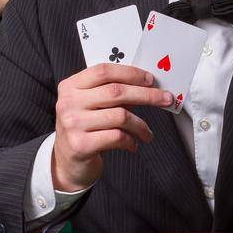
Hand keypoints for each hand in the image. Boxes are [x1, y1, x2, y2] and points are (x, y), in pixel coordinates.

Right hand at [51, 63, 167, 190]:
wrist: (67, 162)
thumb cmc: (84, 129)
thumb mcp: (91, 106)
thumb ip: (111, 93)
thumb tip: (147, 86)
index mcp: (70, 86)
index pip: (104, 71)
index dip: (130, 73)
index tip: (150, 79)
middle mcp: (68, 102)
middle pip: (116, 92)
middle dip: (146, 95)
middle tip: (165, 99)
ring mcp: (73, 124)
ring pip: (120, 116)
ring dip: (141, 125)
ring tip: (147, 133)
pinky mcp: (80, 145)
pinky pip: (117, 137)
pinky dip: (131, 141)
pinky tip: (133, 144)